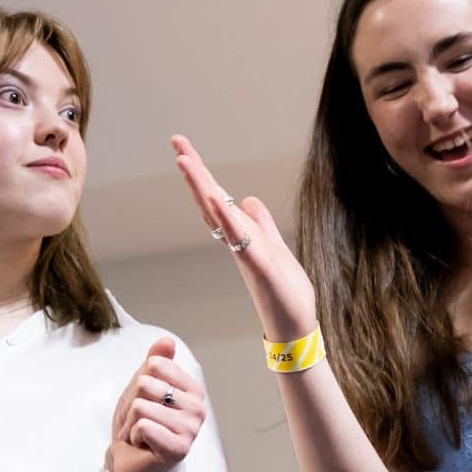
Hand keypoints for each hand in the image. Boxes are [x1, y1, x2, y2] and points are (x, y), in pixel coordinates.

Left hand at [109, 335, 204, 471]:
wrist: (129, 460)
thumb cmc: (138, 424)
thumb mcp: (142, 387)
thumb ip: (155, 363)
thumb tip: (167, 341)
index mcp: (193, 390)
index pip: (156, 365)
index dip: (139, 383)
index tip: (145, 403)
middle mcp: (198, 408)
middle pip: (146, 385)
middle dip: (133, 405)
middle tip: (141, 422)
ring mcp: (191, 429)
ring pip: (141, 406)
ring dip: (131, 423)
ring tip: (141, 434)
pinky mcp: (179, 448)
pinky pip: (143, 426)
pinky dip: (133, 436)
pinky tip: (143, 445)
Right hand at [172, 136, 314, 344]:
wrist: (295, 328)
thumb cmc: (285, 294)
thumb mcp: (275, 249)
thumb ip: (262, 225)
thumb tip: (248, 200)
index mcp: (242, 236)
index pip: (218, 199)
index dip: (202, 174)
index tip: (184, 149)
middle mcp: (238, 242)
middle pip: (211, 201)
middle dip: (195, 172)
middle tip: (177, 143)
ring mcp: (245, 253)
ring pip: (218, 215)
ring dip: (202, 187)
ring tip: (185, 161)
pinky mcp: (258, 266)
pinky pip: (238, 238)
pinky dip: (226, 217)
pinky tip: (213, 198)